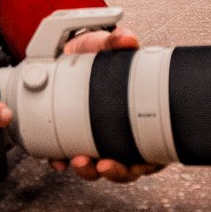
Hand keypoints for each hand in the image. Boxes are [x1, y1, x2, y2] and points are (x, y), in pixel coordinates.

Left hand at [50, 25, 163, 184]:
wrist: (66, 51)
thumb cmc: (94, 52)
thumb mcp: (105, 43)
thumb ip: (116, 39)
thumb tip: (128, 39)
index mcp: (139, 117)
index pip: (151, 150)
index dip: (146, 163)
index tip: (137, 163)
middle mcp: (120, 132)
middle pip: (127, 167)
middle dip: (115, 172)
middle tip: (103, 164)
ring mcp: (96, 136)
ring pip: (98, 167)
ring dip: (89, 170)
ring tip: (78, 161)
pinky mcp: (72, 136)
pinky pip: (70, 157)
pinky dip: (63, 161)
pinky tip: (59, 160)